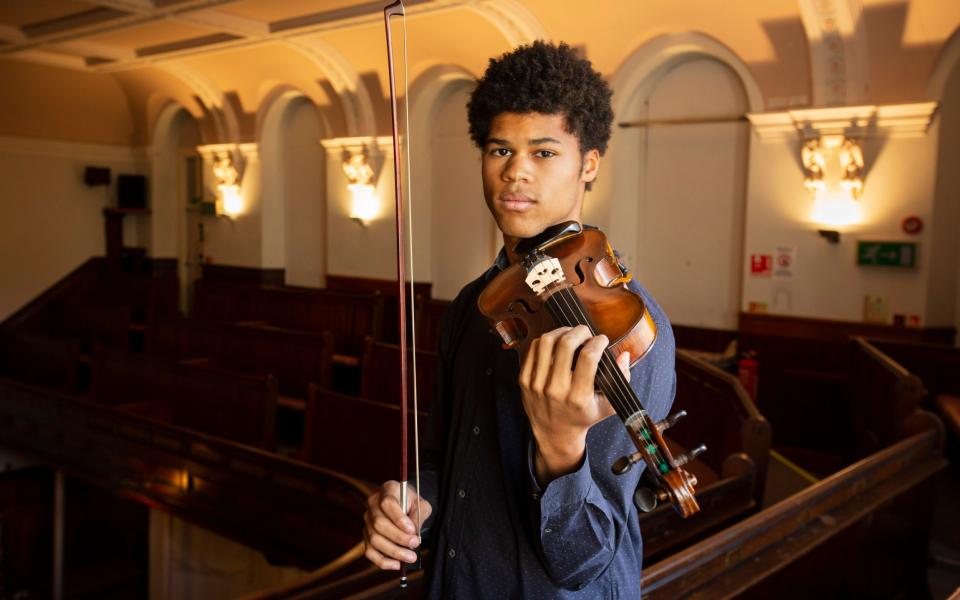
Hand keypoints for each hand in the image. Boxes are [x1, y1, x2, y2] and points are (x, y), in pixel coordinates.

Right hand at [363, 480, 432, 570]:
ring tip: (411, 557)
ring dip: (394, 551)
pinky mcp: (366, 536)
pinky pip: (370, 552)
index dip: (398, 518)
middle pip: (379, 524)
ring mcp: (367, 521)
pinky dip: (383, 561)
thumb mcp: (421, 504)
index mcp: (387, 490)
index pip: (387, 504)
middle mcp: (372, 504)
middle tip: (415, 545)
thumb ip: (419, 515)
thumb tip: (413, 534)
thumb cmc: (413, 504)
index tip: (412, 530)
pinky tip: (398, 564)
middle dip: (399, 538)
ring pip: (374, 539)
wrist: (406, 505)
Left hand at [519, 325, 630, 482]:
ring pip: (546, 343)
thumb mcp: (608, 405)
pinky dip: (546, 341)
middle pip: (565, 345)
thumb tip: (624, 354)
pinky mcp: (524, 380)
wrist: (555, 433)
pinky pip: (532, 350)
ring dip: (561, 331)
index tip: (602, 340)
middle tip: (586, 332)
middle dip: (580, 331)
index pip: (588, 358)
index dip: (598, 342)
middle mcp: (555, 390)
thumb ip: (621, 380)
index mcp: (578, 397)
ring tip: (570, 333)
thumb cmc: (584, 416)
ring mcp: (537, 385)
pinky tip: (556, 342)